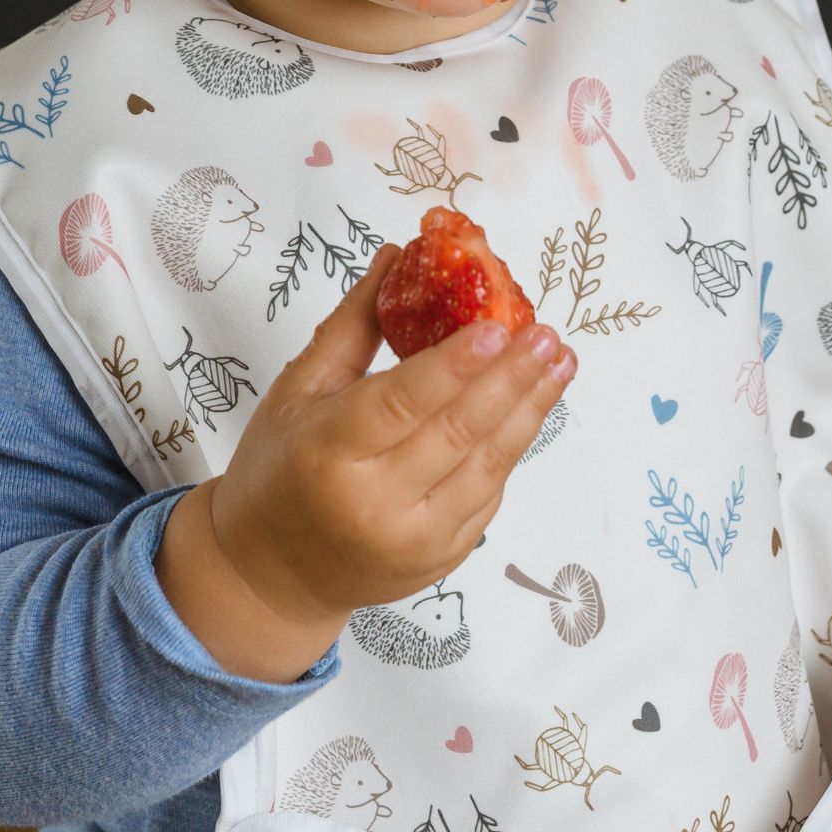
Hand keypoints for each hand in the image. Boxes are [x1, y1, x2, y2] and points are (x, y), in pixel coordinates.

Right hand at [193, 242, 574, 673]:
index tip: (497, 325)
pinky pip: (488, 495)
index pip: (400, 404)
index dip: (453, 365)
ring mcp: (414, 540)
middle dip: (510, 378)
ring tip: (559, 363)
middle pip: (456, 431)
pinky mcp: (442, 560)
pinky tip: (530, 407)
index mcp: (327, 454)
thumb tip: (398, 256)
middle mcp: (373, 504)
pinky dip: (511, 447)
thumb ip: (352, 327)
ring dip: (530, 410)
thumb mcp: (297, 392)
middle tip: (546, 335)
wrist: (272, 575)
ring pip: (487, 465)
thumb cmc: (278, 471)